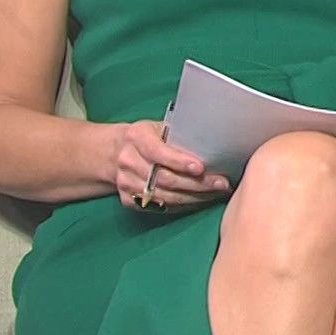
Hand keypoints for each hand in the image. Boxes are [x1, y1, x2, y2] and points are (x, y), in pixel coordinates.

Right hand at [112, 120, 229, 210]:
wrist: (114, 152)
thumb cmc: (148, 137)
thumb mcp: (158, 127)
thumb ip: (179, 135)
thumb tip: (215, 143)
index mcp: (137, 137)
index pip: (158, 152)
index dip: (179, 161)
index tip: (201, 168)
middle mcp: (128, 160)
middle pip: (164, 178)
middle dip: (196, 183)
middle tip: (221, 184)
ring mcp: (126, 182)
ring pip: (164, 196)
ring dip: (194, 197)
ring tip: (216, 194)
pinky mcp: (128, 199)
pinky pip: (159, 206)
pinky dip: (182, 206)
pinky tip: (199, 201)